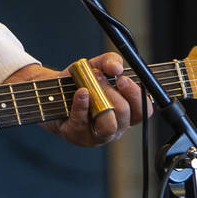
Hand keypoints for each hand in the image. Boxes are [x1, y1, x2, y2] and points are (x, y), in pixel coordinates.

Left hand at [3, 53, 151, 147]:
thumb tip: (116, 67)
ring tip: (88, 86)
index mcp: (126, 114)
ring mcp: (97, 135)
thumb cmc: (79, 82)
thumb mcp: (96, 66)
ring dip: (99, 101)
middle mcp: (115, 127)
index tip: (122, 79)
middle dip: (111, 93)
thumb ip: (110, 61)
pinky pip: (82, 123)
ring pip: (108, 125)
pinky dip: (81, 106)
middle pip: (125, 115)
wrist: (52, 92)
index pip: (143, 111)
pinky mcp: (77, 136)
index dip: (136, 95)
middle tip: (99, 77)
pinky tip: (80, 93)